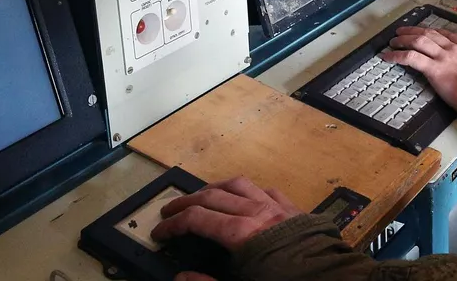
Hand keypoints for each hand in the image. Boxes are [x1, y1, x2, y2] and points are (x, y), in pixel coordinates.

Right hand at [152, 177, 302, 252]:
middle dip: (187, 202)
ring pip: (240, 185)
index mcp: (244, 234)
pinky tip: (245, 199)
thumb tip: (182, 277)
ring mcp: (280, 209)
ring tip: (202, 196)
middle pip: (213, 196)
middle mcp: (260, 213)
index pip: (197, 220)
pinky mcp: (297, 212)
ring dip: (215, 188)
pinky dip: (249, 191)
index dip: (173, 226)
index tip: (159, 233)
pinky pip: (268, 191)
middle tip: (170, 211)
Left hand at [383, 25, 456, 118]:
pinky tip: (388, 56)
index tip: (425, 32)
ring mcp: (443, 58)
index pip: (447, 35)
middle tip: (401, 32)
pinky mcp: (435, 70)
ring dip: (403, 39)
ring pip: (418, 42)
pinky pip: (411, 58)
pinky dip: (397, 55)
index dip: (433, 32)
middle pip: (429, 34)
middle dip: (413, 31)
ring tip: (392, 41)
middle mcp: (453, 48)